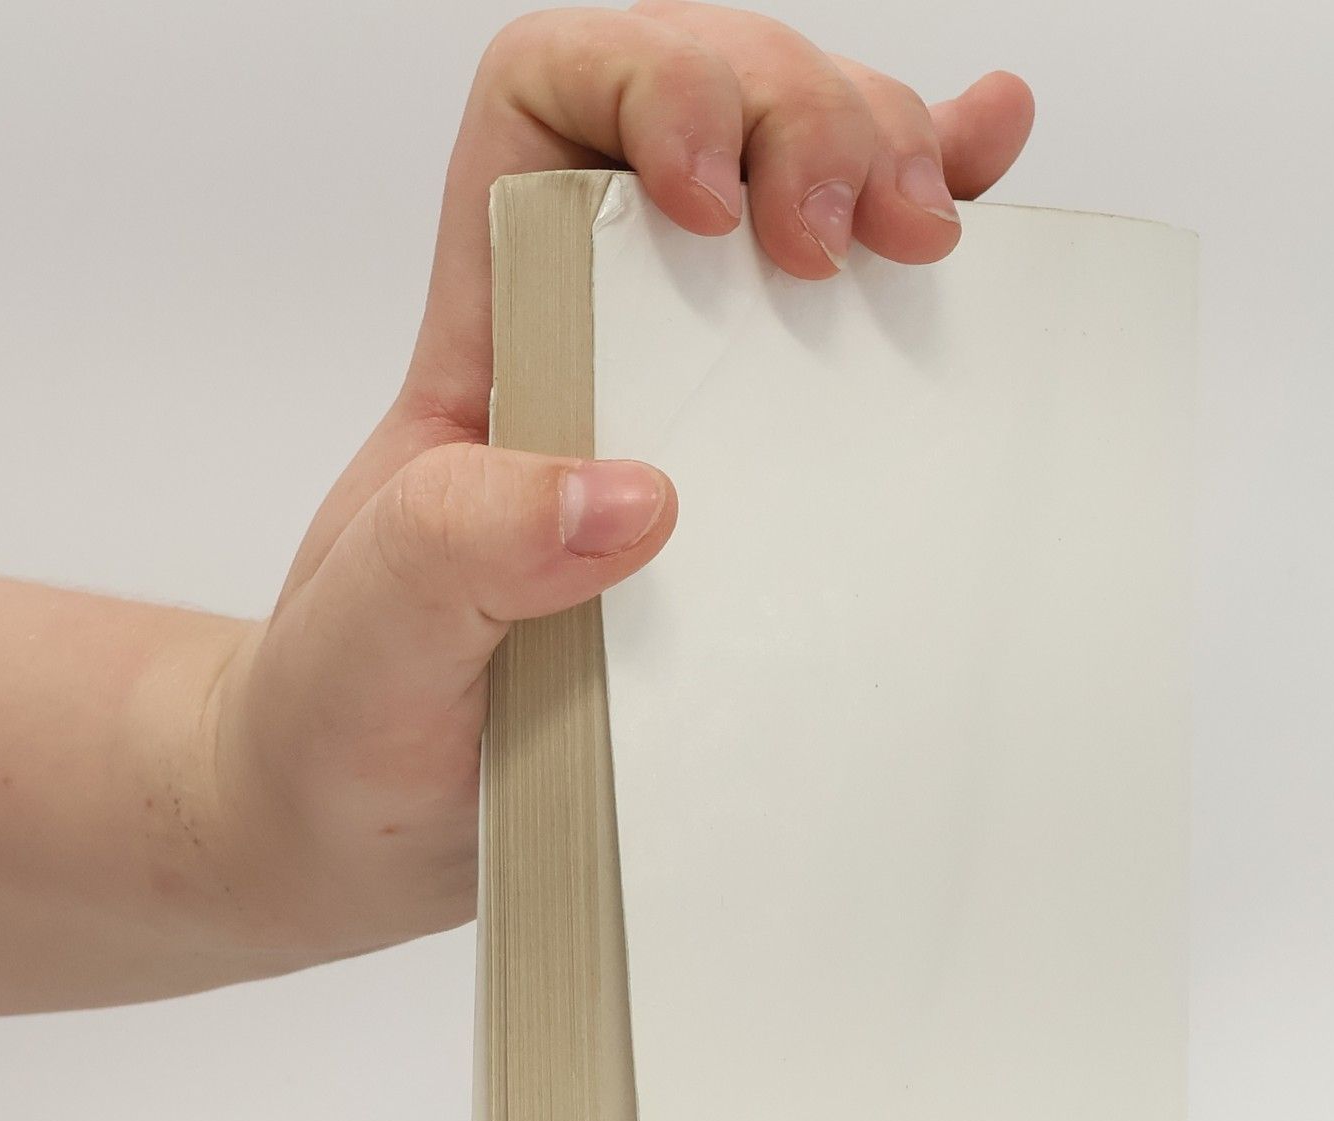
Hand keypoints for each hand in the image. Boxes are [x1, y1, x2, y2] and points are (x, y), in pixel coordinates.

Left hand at [208, 4, 1034, 958]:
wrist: (374, 822)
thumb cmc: (350, 722)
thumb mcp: (371, 642)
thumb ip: (457, 550)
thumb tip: (634, 494)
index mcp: (492, 331)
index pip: (551, 96)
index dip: (651, 86)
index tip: (712, 206)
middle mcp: (596, 333)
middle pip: (706, 106)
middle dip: (799, 115)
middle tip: (845, 236)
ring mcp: (691, 398)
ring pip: (796, 184)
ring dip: (881, 152)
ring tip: (928, 228)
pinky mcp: (764, 478)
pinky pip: (853, 317)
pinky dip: (927, 212)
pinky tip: (983, 168)